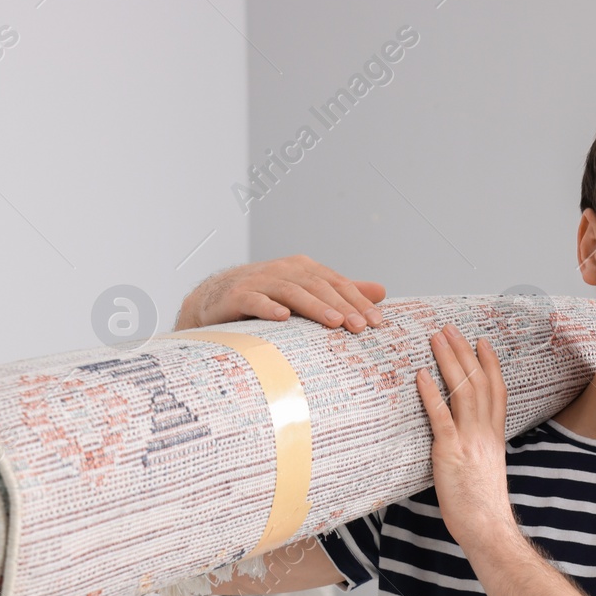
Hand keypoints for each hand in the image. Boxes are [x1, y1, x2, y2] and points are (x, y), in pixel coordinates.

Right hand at [175, 254, 385, 332]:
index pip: (336, 283)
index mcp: (303, 268)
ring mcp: (260, 281)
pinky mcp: (237, 295)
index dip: (357, 300)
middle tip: (360, 326)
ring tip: (334, 322)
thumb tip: (382, 291)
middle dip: (342, 306)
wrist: (213, 300)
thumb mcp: (305, 294)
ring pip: (292, 292)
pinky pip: (255, 300)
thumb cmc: (265, 299)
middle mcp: (284, 270)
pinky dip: (268, 307)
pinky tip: (283, 318)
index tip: (377, 322)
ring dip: (314, 306)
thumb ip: (341, 293)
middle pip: (318, 286)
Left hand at [415, 324, 516, 547]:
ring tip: (436, 339)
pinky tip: (422, 375)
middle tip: (448, 328)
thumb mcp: (485, 469)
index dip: (490, 362)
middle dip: (463, 351)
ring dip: (449, 361)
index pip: (497, 390)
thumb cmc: (482, 505)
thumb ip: (476, 448)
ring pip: (463, 390)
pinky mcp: (450, 452)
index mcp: (495, 435)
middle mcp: (485, 432)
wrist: (487, 527)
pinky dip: (432, 394)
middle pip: (478, 381)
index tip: (481, 340)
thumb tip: (462, 438)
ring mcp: (469, 440)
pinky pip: (441, 417)